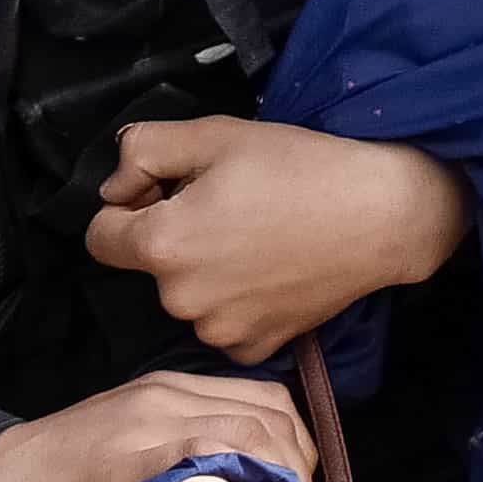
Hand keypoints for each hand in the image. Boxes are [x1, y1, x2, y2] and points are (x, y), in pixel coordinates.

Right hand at [0, 368, 315, 481]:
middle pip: (267, 414)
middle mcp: (166, 394)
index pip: (266, 398)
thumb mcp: (134, 454)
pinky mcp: (124, 460)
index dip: (299, 443)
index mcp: (171, 389)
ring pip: (245, 433)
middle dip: (299, 465)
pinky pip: (199, 460)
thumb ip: (184, 458)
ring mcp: (145, 422)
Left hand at [88, 117, 469, 361]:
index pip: (101, 235)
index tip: (170, 191)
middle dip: (177, 236)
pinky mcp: (255, 347)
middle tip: (233, 207)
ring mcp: (219, 330)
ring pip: (189, 294)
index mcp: (162, 244)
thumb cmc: (300, 167)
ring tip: (260, 238)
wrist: (381, 214)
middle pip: (152, 264)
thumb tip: (116, 186)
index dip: (129, 205)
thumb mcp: (215, 134)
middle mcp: (181, 299)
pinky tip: (274, 272)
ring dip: (208, 271)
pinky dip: (240, 302)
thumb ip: (143, 150)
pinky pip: (224, 323)